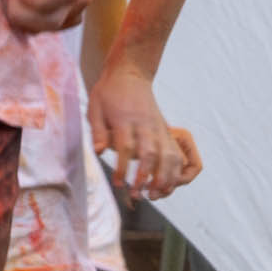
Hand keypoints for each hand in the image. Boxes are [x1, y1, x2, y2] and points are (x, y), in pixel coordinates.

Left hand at [90, 67, 195, 195]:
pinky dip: (175, 171)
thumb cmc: (108, 93)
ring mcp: (159, 128)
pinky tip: (167, 185)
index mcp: (125, 119)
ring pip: (169, 155)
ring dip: (164, 177)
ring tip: (154, 194)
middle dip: (146, 177)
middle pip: (151, 153)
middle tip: (137, 195)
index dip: (123, 167)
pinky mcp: (167, 131)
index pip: (125, 147)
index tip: (118, 184)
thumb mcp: (95, 107)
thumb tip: (98, 152)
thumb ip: (98, 131)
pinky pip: (176, 153)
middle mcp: (145, 125)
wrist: (129, 75)